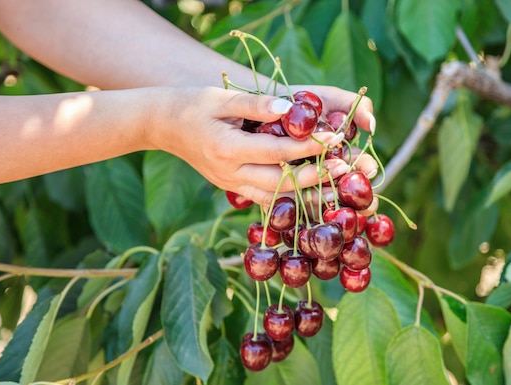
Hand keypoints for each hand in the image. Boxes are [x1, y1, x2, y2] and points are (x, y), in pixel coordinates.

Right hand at [147, 86, 377, 205]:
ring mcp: (231, 185)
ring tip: (338, 188)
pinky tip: (312, 196)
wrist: (163, 126)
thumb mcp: (221, 97)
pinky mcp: (233, 188)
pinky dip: (290, 200)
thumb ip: (257, 104)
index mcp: (227, 149)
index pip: (277, 152)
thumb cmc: (193, 105)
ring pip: (275, 198)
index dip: (309, 147)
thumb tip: (291, 108)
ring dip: (307, 195)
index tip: (336, 140)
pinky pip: (265, 200)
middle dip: (316, 177)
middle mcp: (230, 173)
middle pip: (280, 182)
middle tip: (347, 169)